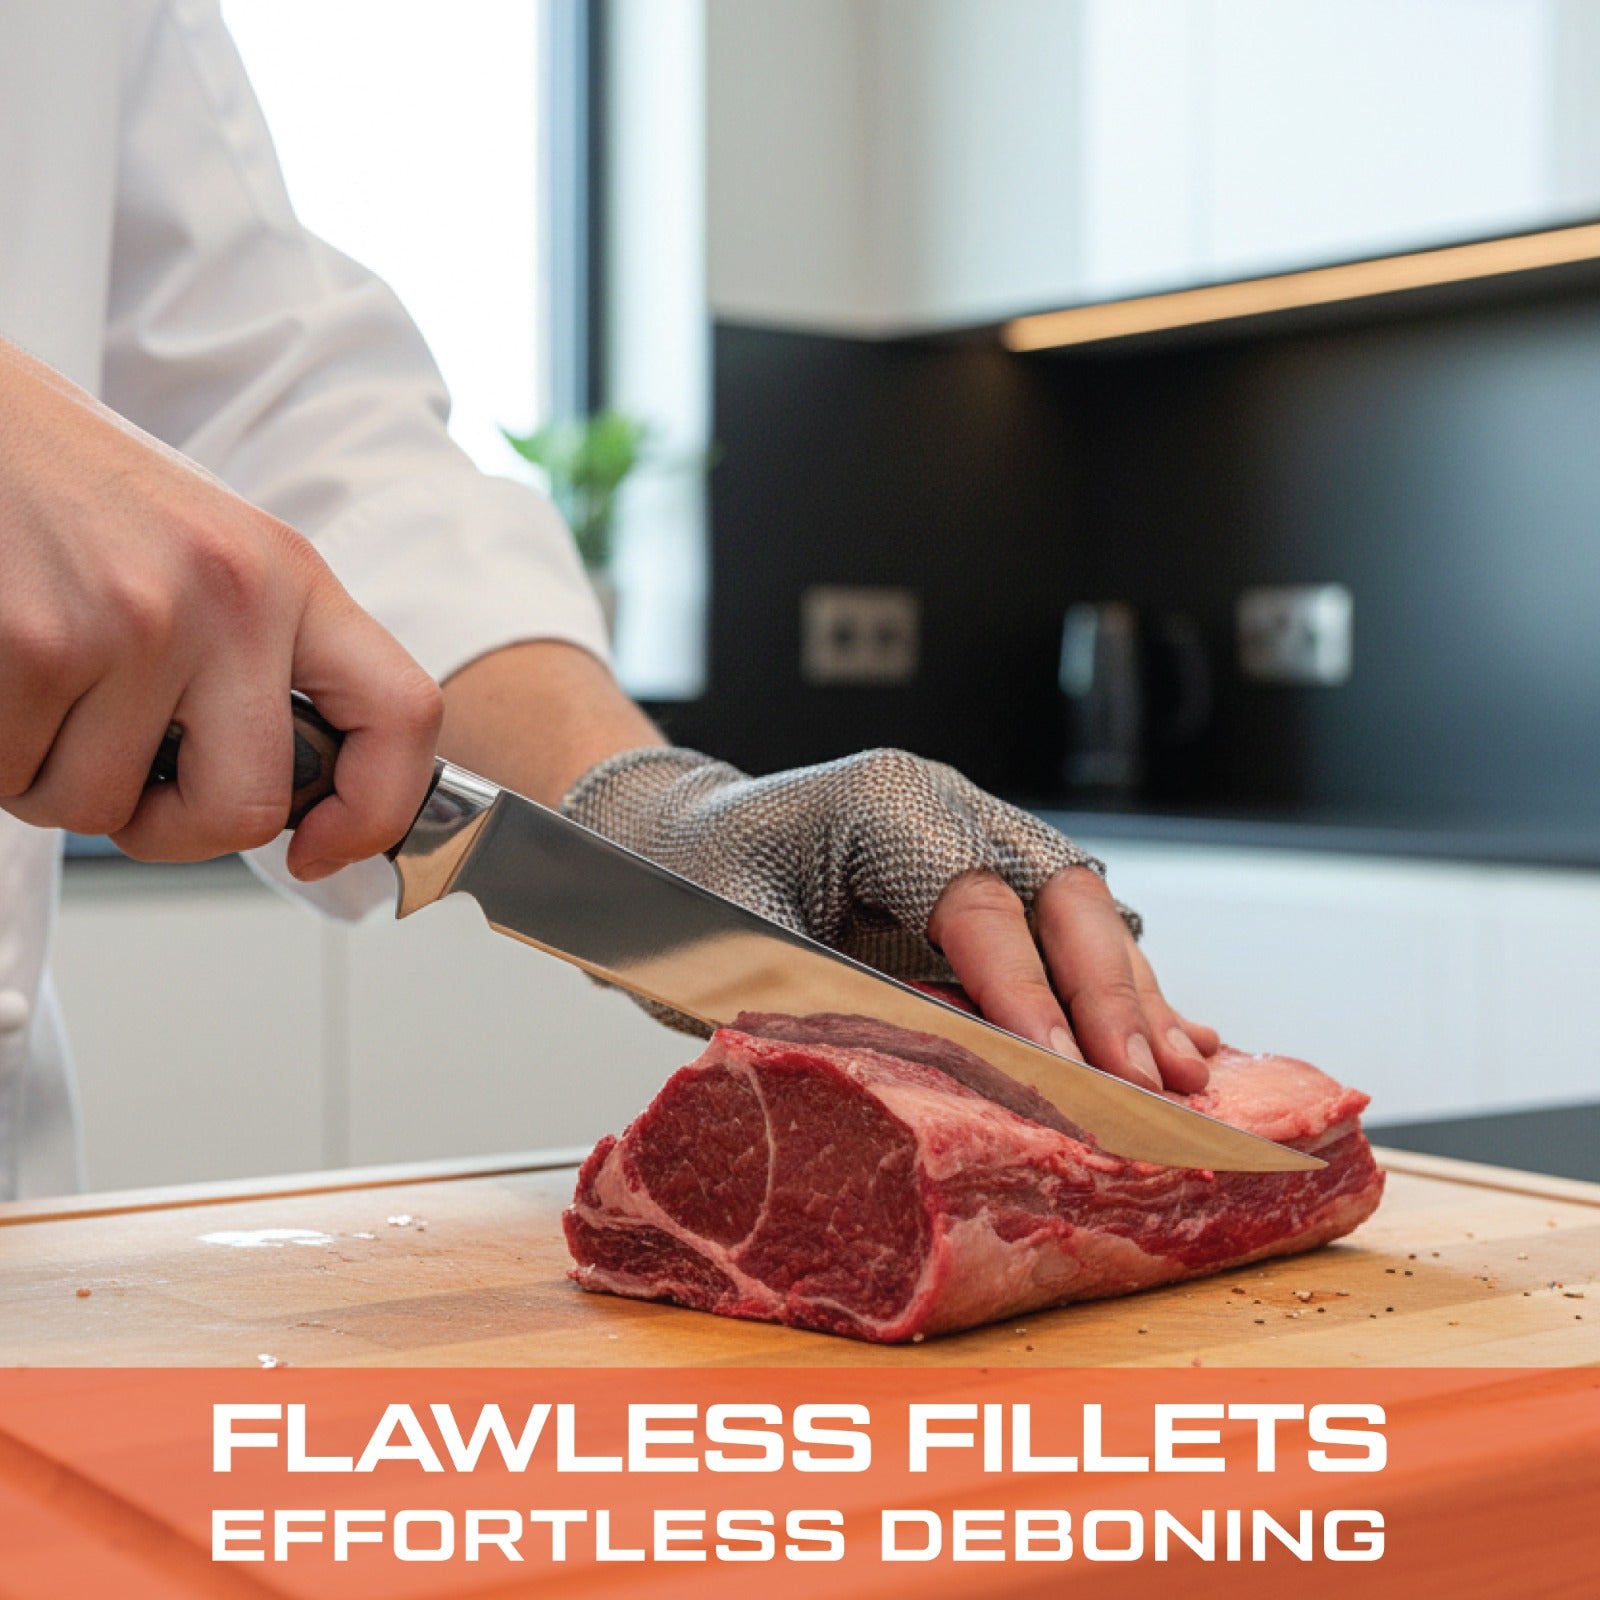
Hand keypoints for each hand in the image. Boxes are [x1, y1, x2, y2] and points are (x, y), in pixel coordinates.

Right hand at [0, 340, 441, 874]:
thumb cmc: (83, 494)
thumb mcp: (216, 554)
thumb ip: (267, 659)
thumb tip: (307, 791)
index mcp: (291, 578)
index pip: (401, 715)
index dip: (377, 810)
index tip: (322, 847)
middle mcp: (230, 598)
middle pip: (241, 810)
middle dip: (173, 828)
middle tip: (132, 785)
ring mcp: (132, 622)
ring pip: (101, 807)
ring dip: (58, 779)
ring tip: (47, 689)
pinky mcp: (32, 643)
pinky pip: (14, 777)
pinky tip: (6, 679)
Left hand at [560, 744, 1217, 1092]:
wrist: (673, 840)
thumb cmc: (691, 887)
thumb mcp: (735, 946)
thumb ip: (830, 998)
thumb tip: (937, 1074)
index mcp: (884, 805)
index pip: (980, 903)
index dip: (1029, 993)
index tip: (1068, 1071)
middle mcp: (947, 806)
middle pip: (1062, 894)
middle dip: (1111, 996)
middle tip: (1153, 1086)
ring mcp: (975, 834)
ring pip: (1082, 912)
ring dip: (1134, 996)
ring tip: (1189, 1076)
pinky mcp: (985, 877)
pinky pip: (1065, 930)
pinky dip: (1116, 987)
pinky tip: (1174, 1035)